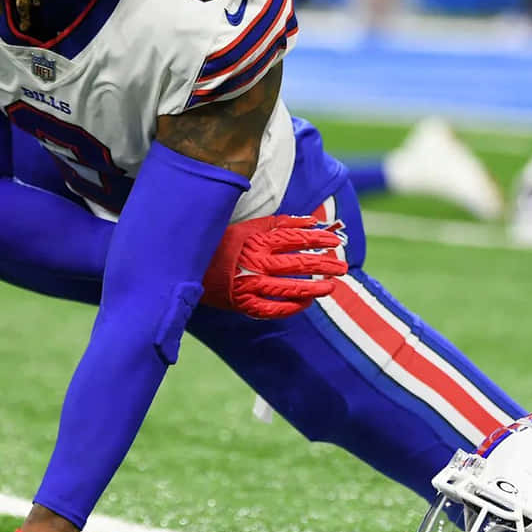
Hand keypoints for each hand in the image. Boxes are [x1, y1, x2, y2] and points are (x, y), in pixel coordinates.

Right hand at [203, 215, 347, 317]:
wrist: (189, 265)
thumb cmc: (222, 242)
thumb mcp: (248, 226)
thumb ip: (279, 223)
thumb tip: (310, 221)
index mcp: (257, 240)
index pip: (295, 239)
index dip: (318, 240)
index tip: (335, 241)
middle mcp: (256, 262)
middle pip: (297, 263)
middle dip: (323, 265)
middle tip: (342, 267)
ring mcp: (250, 284)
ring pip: (288, 288)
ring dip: (312, 288)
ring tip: (330, 287)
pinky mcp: (242, 303)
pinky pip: (271, 309)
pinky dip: (289, 307)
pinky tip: (304, 304)